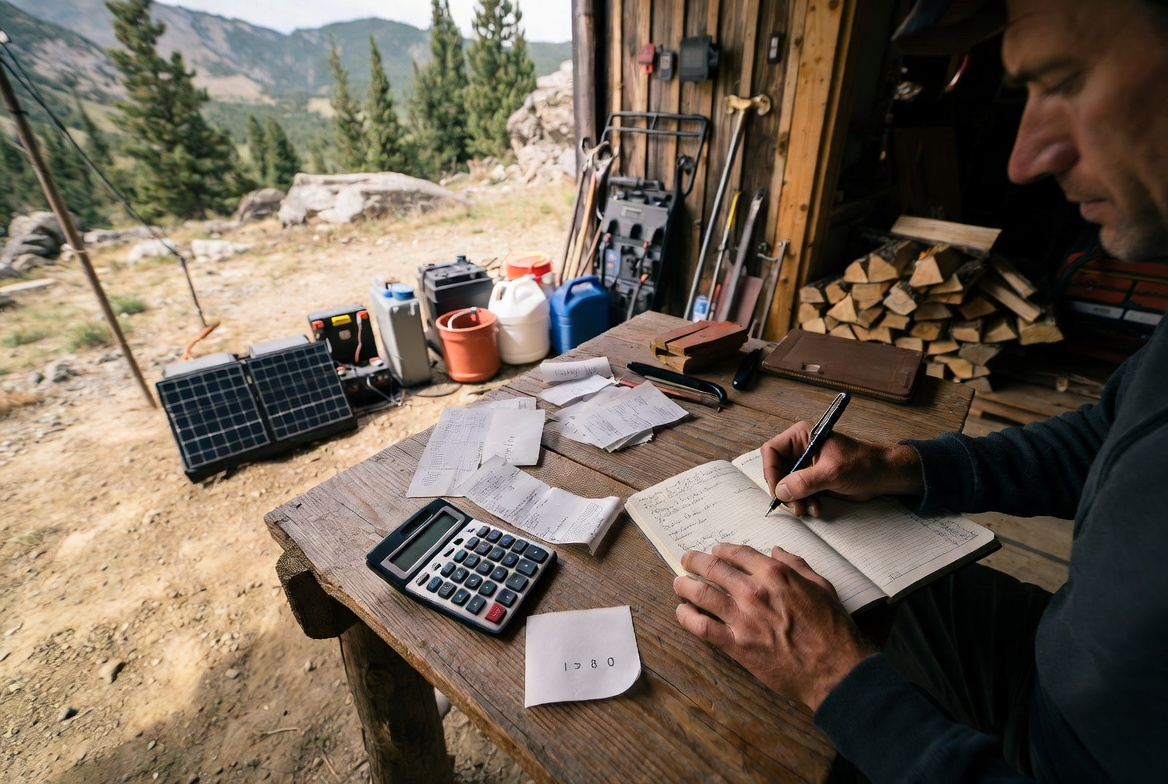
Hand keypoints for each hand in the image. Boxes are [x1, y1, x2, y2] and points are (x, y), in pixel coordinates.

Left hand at [674, 543, 872, 709]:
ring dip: (685, 586)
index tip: (714, 552)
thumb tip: (776, 551)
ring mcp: (743, 618)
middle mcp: (754, 591)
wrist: (835, 669)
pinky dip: (687, 618)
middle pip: (713, 568)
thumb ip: (796, 565)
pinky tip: (682, 613)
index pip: (737, 553)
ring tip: (679, 584)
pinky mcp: (737, 645)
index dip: (721, 550)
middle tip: (687, 561)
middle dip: (695, 561)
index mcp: (776, 574)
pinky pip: (702, 628)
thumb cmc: (833, 629)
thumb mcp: (821, 586)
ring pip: (701, 594)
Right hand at [761, 423, 923, 515]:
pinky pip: (798, 493)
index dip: (770, 471)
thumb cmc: (862, 465)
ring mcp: (806, 466)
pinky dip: (804, 503)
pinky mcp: (813, 480)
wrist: (882, 476)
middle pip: (776, 470)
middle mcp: (800, 450)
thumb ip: (804, 481)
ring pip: (785, 485)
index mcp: (802, 437)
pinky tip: (816, 508)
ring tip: (807, 510)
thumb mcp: (831, 472)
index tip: (777, 490)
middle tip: (794, 507)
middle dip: (784, 491)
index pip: (772, 451)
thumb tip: (779, 491)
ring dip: (794, 500)